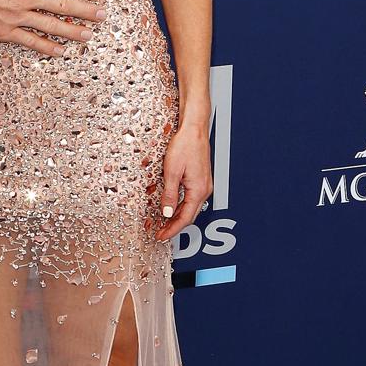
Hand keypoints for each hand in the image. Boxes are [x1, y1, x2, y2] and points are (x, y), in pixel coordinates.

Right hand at [0, 0, 105, 54]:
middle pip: (63, 4)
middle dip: (86, 10)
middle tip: (103, 15)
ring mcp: (17, 15)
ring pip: (51, 25)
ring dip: (73, 31)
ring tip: (88, 36)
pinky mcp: (5, 31)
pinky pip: (30, 41)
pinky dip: (47, 47)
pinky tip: (60, 51)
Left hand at [157, 123, 213, 241]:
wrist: (194, 130)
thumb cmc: (185, 145)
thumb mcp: (172, 172)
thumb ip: (169, 194)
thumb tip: (166, 212)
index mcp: (199, 190)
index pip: (185, 218)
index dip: (172, 229)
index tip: (161, 236)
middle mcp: (204, 190)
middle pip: (189, 216)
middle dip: (174, 226)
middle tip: (160, 233)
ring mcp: (204, 185)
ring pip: (190, 208)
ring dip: (177, 217)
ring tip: (163, 223)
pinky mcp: (200, 179)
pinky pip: (191, 199)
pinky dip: (181, 207)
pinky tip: (172, 207)